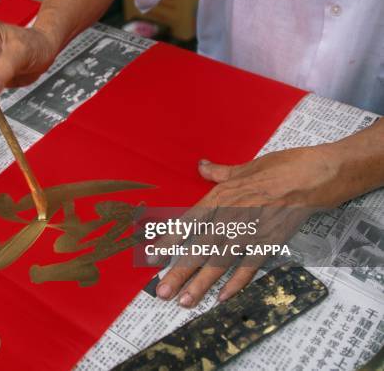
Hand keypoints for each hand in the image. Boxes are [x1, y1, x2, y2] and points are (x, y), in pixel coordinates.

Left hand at [154, 144, 348, 306]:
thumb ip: (219, 172)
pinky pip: (248, 268)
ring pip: (219, 263)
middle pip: (199, 248)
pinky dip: (236, 284)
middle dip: (179, 271)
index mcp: (220, 198)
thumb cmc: (280, 168)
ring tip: (185, 301)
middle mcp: (230, 218)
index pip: (187, 223)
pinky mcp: (269, 244)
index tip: (151, 256)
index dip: (168, 241)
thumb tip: (201, 166)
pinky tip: (222, 298)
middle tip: (162, 291)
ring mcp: (249, 234)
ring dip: (201, 283)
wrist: (314, 177)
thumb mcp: (244, 167)